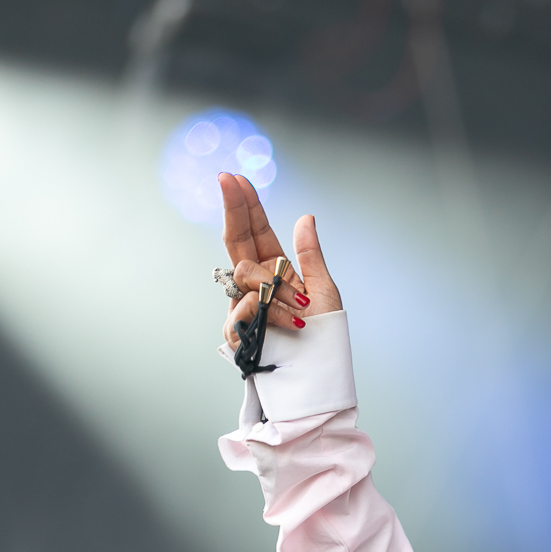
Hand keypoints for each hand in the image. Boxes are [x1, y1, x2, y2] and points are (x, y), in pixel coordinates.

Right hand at [218, 173, 342, 348]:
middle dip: (233, 208)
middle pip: (236, 239)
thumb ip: (310, 256)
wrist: (317, 372)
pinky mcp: (238, 328)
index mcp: (275, 271)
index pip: (256, 232)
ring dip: (276, 287)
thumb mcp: (324, 290)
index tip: (235, 178)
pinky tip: (291, 324)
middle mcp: (256, 284)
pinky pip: (247, 305)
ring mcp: (244, 304)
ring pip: (246, 273)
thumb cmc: (323, 336)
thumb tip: (306, 217)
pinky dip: (272, 313)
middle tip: (226, 179)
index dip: (246, 206)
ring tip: (300, 309)